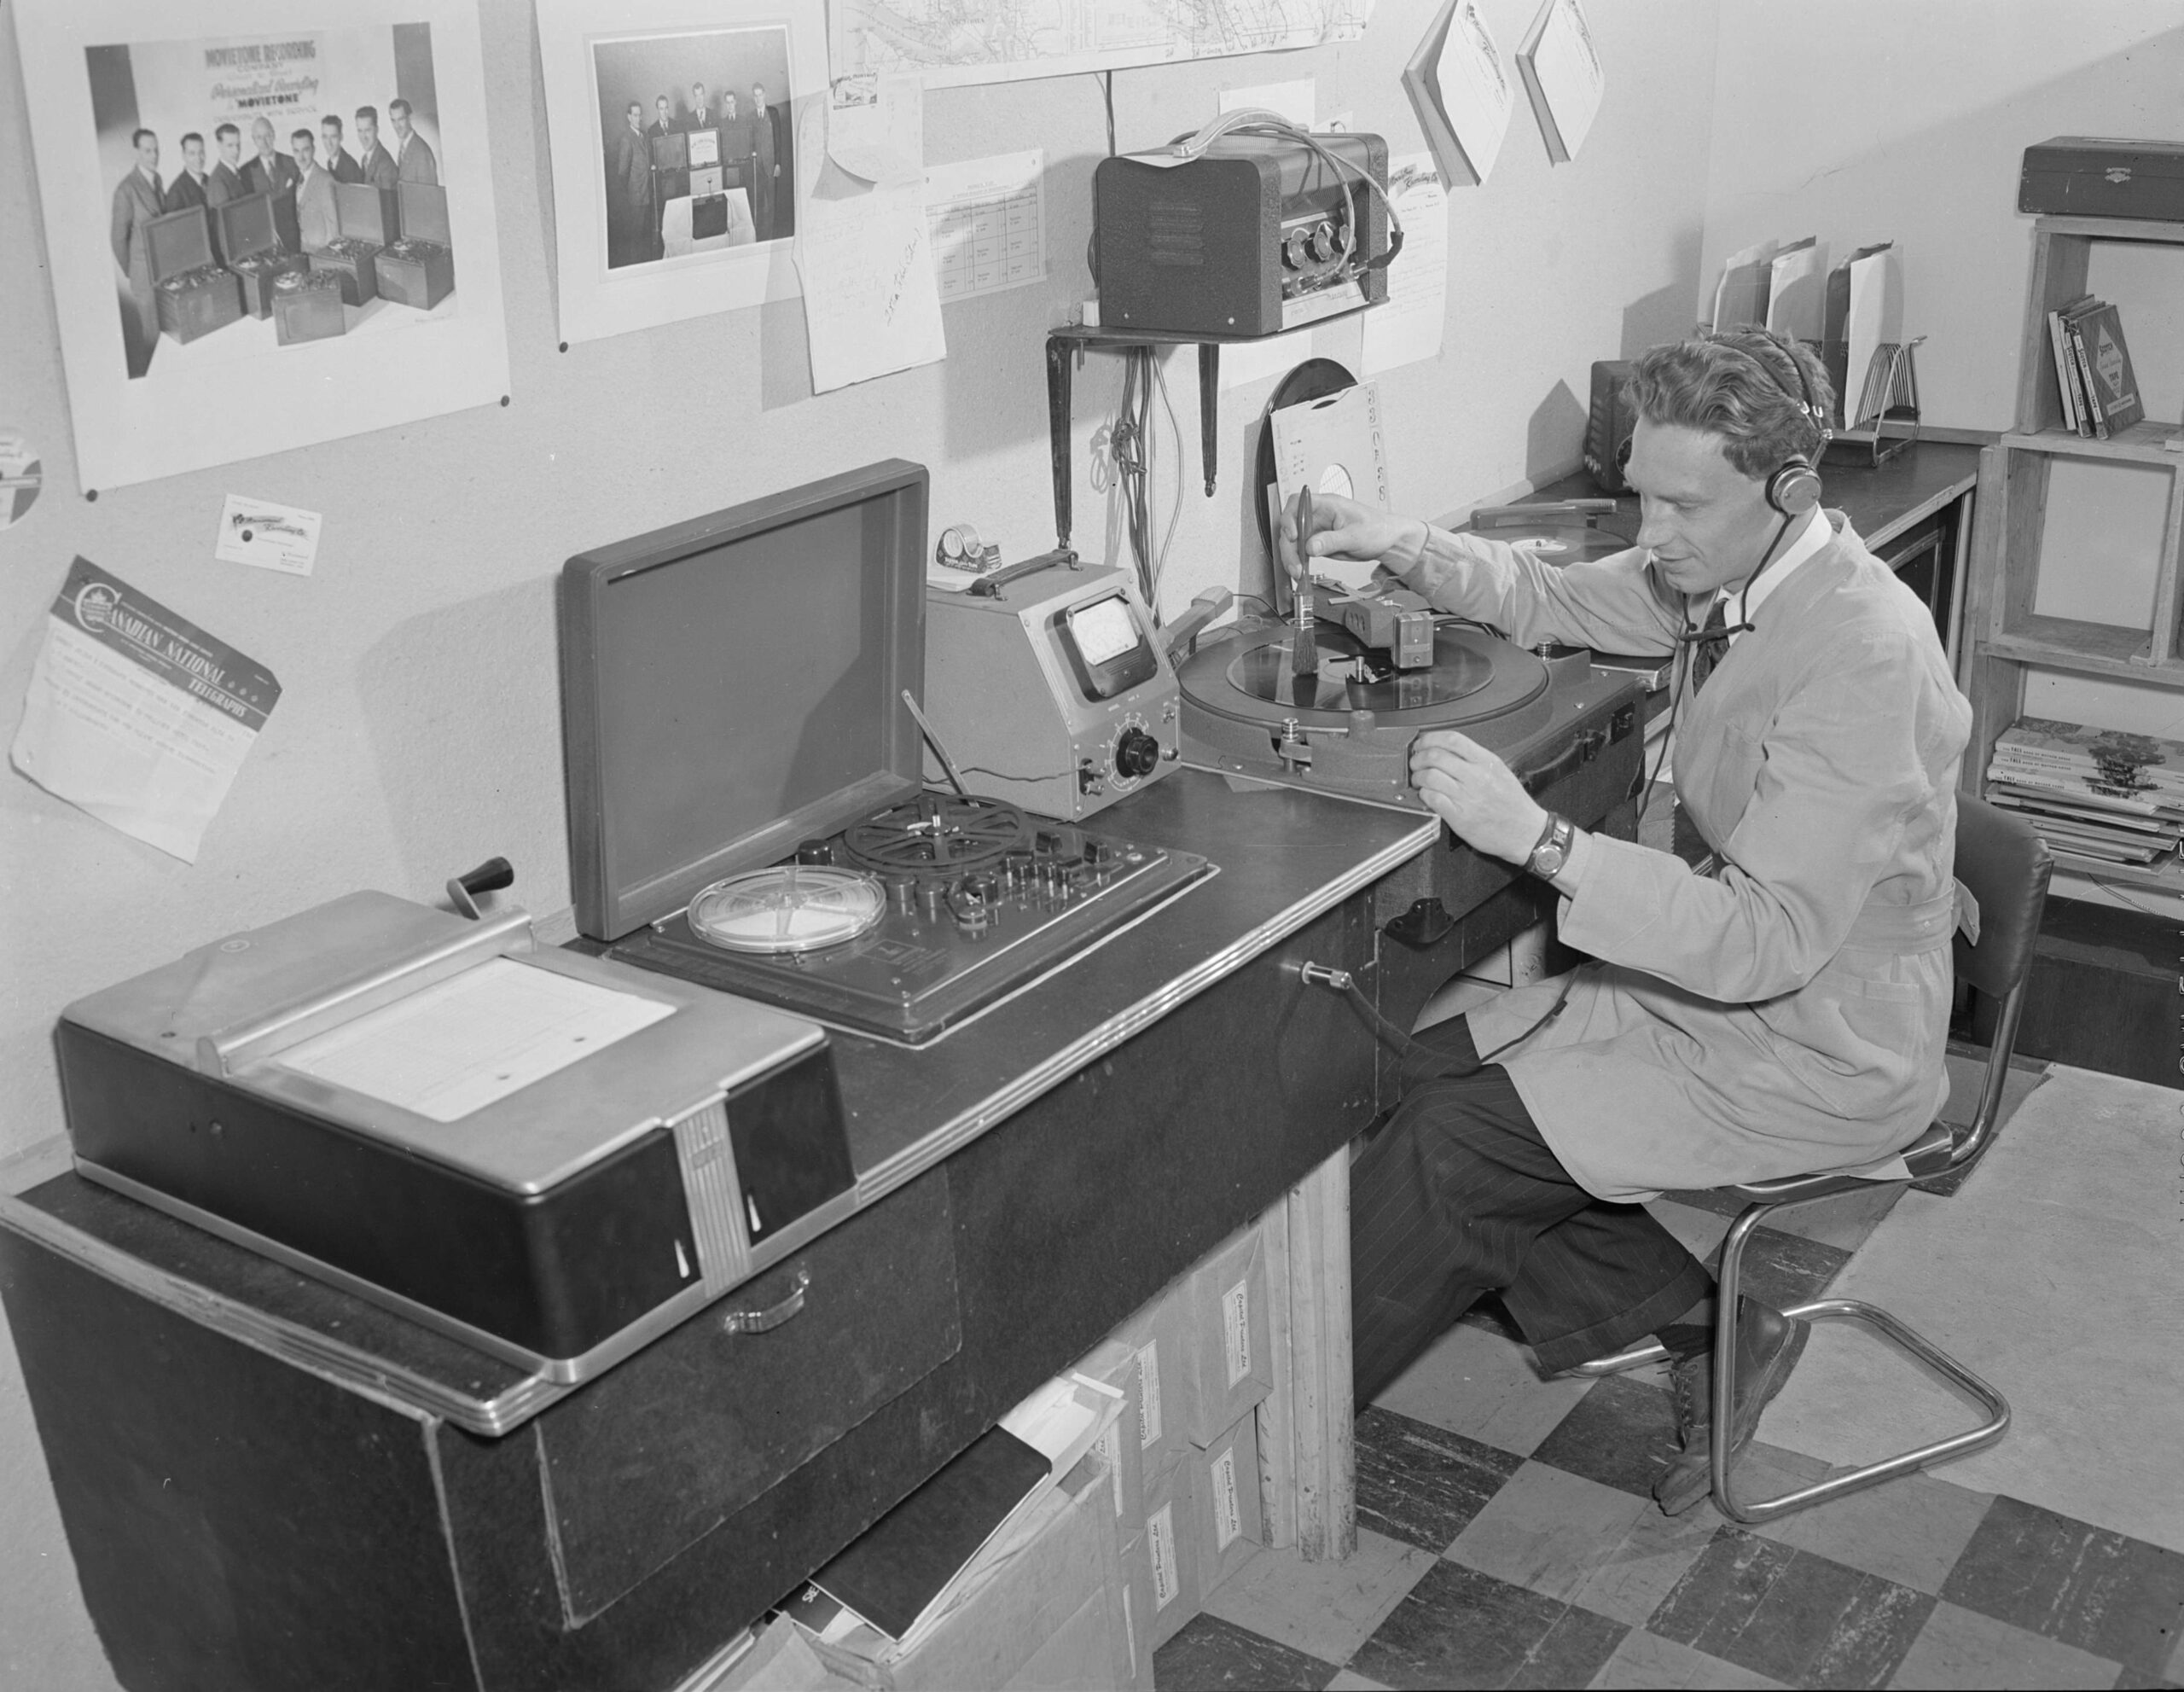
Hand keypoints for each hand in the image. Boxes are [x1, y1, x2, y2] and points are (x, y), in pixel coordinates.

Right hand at [1276, 489, 1428, 585]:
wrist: (1387, 540)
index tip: (1293, 535)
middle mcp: (1319, 515)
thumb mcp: (1355, 536)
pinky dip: (1298, 562)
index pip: (1298, 503)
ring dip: (1292, 558)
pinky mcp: (1318, 542)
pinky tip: (1301, 572)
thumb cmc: (1378, 529)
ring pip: (1293, 541)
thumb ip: (1331, 541)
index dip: (1289, 518)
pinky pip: (1301, 551)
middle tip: (1296, 565)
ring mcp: (1317, 529)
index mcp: (1328, 504)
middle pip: (1291, 526)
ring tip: (1299, 573)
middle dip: (1290, 547)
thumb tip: (1310, 546)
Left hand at [1410, 731, 1547, 863]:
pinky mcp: (1460, 817)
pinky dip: (1424, 795)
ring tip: (1418, 781)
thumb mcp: (1500, 771)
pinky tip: (1426, 795)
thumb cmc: (1514, 804)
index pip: (1453, 740)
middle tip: (1415, 763)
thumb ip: (1475, 759)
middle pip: (1436, 756)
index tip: (1422, 743)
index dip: (1430, 738)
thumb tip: (1447, 750)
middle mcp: (1476, 777)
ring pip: (1430, 777)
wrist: (1526, 832)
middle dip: (1418, 758)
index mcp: (1486, 762)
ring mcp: (1467, 797)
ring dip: (1417, 777)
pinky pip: (1432, 799)